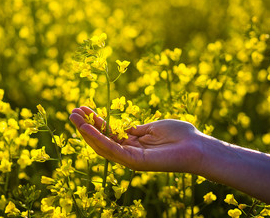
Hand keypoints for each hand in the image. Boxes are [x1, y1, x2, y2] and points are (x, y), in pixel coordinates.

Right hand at [69, 106, 204, 172]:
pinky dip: (99, 139)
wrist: (197, 146)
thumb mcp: (153, 127)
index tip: (84, 108)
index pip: (109, 133)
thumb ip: (136, 129)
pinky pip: (113, 150)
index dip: (95, 121)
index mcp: (134, 143)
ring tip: (74, 117)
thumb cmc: (180, 135)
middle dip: (86, 126)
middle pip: (102, 139)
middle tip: (72, 112)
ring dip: (87, 132)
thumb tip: (123, 128)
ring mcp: (131, 158)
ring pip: (103, 145)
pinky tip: (87, 128)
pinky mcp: (135, 161)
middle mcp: (129, 151)